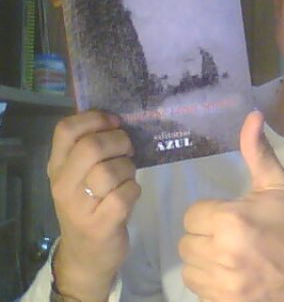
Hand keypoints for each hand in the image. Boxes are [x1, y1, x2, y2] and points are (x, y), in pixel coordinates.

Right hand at [47, 111, 140, 301]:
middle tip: (128, 148)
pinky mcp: (100, 225)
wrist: (86, 255)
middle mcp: (63, 184)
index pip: (66, 129)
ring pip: (111, 170)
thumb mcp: (81, 174)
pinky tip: (129, 194)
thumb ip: (91, 147)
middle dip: (119, 141)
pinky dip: (134, 189)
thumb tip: (117, 118)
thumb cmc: (90, 204)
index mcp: (57, 166)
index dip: (95, 118)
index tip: (114, 122)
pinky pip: (125, 193)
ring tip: (127, 176)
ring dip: (128, 168)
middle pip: (91, 146)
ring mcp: (79, 207)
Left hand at [179, 110, 283, 301]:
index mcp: (231, 220)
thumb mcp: (279, 183)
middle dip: (204, 234)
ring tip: (228, 254)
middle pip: (186, 242)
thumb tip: (252, 114)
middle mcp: (222, 255)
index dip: (209, 212)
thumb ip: (258, 150)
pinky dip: (210, 282)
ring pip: (189, 269)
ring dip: (204, 260)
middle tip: (229, 233)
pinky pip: (199, 291)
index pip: (191, 214)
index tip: (229, 214)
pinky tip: (231, 273)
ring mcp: (225, 287)